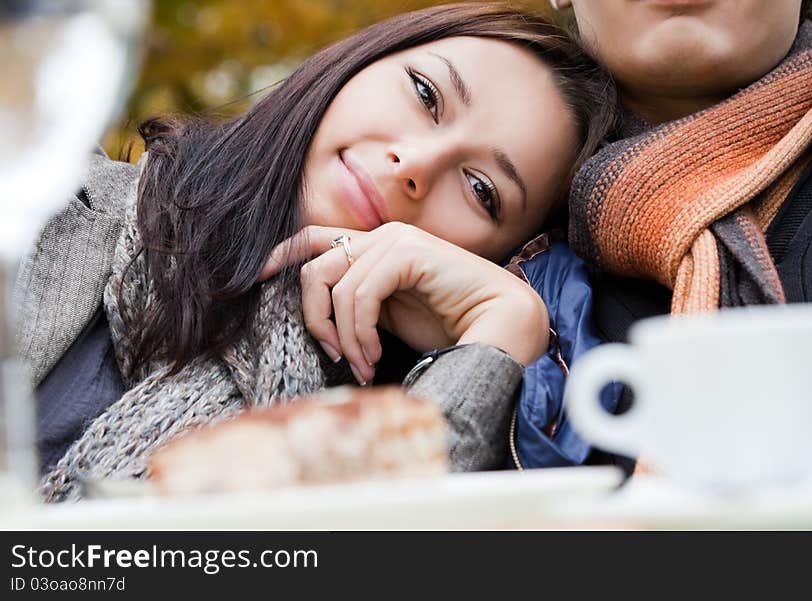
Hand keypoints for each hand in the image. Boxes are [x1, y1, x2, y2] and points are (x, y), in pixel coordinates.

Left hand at [259, 223, 549, 383]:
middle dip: (313, 318)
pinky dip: (360, 332)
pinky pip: (360, 294)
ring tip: (365, 364)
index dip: (280, 254)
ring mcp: (395, 239)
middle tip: (332, 354)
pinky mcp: (407, 251)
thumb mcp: (387, 317)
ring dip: (344, 336)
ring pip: (334, 285)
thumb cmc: (447, 325)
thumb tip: (319, 319)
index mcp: (374, 247)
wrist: (498, 324)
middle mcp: (380, 236)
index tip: (253, 278)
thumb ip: (357, 305)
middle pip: (313, 267)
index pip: (314, 239)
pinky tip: (375, 356)